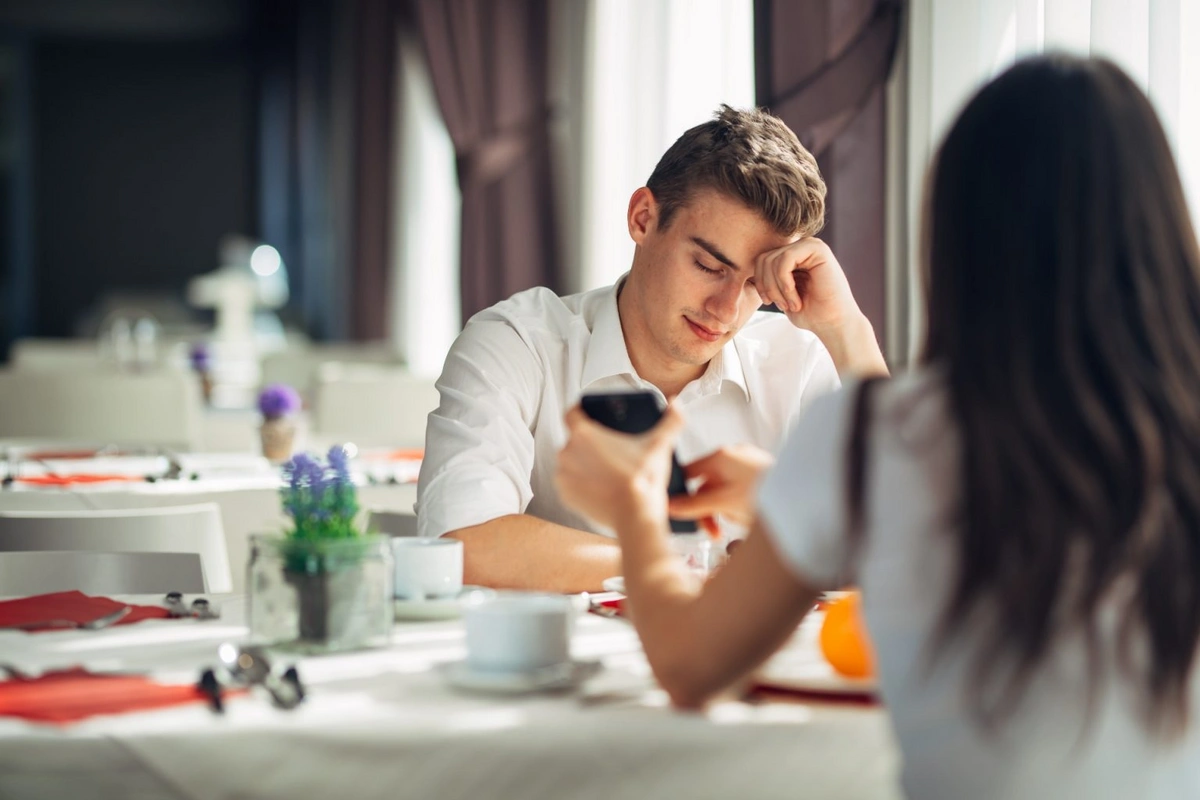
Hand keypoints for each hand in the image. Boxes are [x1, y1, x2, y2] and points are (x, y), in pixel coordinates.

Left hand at [556, 404, 684, 530]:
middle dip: (589, 443)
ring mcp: (563, 475)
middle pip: (575, 439)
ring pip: (571, 461)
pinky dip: (581, 483)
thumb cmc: (644, 480)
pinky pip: (570, 483)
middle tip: (610, 450)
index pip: (572, 413)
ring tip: (606, 470)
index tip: (589, 415)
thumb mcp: (660, 445)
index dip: (580, 411)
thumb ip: (672, 420)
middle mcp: (567, 452)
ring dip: (584, 463)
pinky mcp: (564, 494)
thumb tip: (676, 404)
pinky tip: (599, 485)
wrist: (635, 516)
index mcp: (584, 434)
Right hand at [667, 444, 773, 528]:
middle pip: (705, 485)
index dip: (681, 493)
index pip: (688, 472)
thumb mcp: (726, 504)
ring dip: (722, 511)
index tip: (679, 513)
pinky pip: (736, 492)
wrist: (807, 497)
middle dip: (707, 510)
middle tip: (713, 532)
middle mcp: (733, 456)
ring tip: (734, 526)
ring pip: (721, 491)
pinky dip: (736, 507)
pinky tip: (746, 519)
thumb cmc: (771, 494)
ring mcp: (746, 465)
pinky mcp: (758, 476)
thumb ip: (696, 506)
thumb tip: (671, 507)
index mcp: (722, 456)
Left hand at [754, 238, 859, 335]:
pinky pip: (785, 260)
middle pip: (763, 259)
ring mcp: (810, 245)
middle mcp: (801, 247)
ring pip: (772, 260)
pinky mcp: (817, 249)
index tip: (770, 302)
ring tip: (791, 305)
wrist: (834, 324)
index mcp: (792, 256)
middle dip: (768, 286)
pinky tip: (796, 299)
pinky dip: (785, 284)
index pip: (760, 260)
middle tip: (781, 306)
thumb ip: (767, 279)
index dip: (760, 283)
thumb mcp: (780, 294)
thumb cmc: (809, 313)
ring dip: (777, 288)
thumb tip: (745, 269)